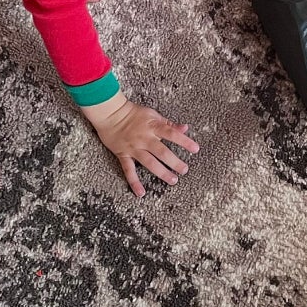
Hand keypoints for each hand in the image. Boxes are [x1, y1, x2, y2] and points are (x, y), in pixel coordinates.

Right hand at [83, 91, 198, 197]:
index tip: (196, 149)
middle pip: (162, 152)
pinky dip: (134, 182)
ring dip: (162, 172)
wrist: (110, 113)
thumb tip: (185, 128)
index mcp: (153, 127)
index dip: (184, 141)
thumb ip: (169, 124)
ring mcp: (133, 148)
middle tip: (184, 170)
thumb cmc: (133, 113)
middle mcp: (144, 138)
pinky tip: (141, 193)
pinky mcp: (123, 155)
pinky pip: (129, 170)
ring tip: (173, 180)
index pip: (172, 134)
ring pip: (149, 163)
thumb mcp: (153, 115)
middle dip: (175, 162)